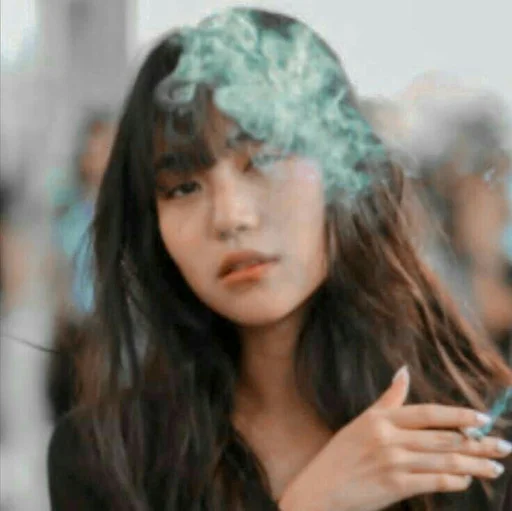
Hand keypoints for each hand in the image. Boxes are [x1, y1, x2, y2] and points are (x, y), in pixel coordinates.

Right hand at [279, 366, 510, 510]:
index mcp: (380, 419)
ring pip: (444, 461)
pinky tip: (467, 480)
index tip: (483, 419)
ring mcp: (392, 462)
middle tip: (503, 446)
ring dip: (474, 464)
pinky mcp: (395, 486)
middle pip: (443, 439)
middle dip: (477, 443)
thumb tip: (403, 371)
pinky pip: (434, 482)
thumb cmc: (340, 455)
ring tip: (496, 466)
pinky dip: (455, 481)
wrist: (320, 489)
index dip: (458, 416)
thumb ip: (388, 399)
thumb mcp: (361, 422)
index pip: (428, 413)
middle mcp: (388, 438)